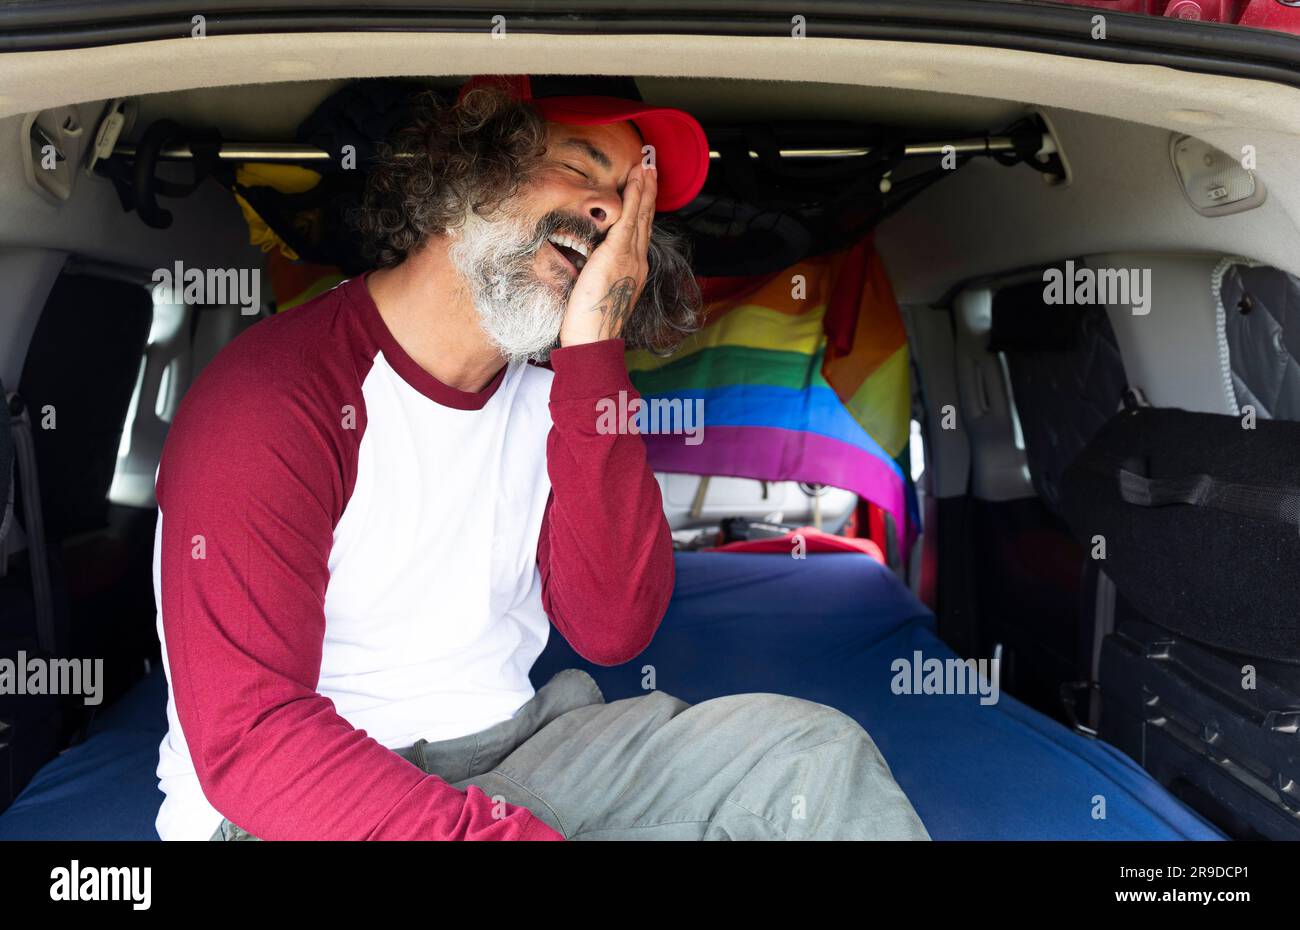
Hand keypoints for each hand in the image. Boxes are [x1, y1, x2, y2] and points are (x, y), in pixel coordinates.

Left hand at [558, 162, 656, 346]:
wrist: (593, 339)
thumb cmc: (590, 322)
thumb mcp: (597, 291)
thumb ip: (598, 272)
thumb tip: (590, 261)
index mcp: (633, 269)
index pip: (639, 231)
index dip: (643, 207)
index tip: (645, 186)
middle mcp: (637, 261)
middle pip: (645, 219)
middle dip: (648, 190)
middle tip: (651, 165)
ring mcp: (630, 257)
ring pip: (640, 215)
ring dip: (644, 187)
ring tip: (647, 165)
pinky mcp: (617, 255)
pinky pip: (629, 220)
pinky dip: (635, 198)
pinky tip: (637, 181)